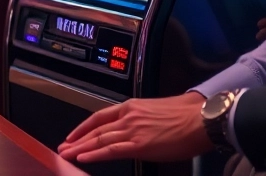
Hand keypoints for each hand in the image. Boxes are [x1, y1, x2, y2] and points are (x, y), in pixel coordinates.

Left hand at [58, 91, 211, 163]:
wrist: (202, 118)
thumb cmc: (189, 114)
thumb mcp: (160, 110)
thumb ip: (145, 118)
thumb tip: (143, 126)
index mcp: (133, 106)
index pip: (100, 116)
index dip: (84, 126)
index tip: (74, 134)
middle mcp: (128, 116)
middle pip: (96, 129)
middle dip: (77, 139)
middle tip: (63, 147)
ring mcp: (132, 130)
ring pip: (98, 140)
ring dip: (79, 148)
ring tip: (66, 154)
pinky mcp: (139, 145)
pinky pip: (110, 150)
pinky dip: (94, 154)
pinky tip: (82, 158)